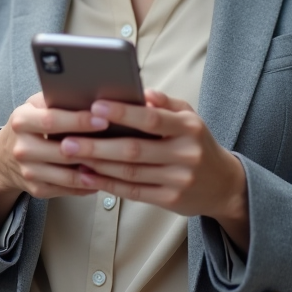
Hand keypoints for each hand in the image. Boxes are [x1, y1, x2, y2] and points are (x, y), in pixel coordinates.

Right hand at [0, 92, 103, 231]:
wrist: (4, 156)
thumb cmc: (30, 125)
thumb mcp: (35, 105)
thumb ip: (56, 99)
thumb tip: (92, 94)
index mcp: (21, 121)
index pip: (52, 121)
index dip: (79, 121)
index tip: (103, 119)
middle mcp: (22, 148)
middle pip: (62, 151)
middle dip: (92, 148)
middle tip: (119, 144)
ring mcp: (29, 172)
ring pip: (68, 175)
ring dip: (95, 171)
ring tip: (117, 164)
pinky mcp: (37, 189)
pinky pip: (68, 189)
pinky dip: (89, 184)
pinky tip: (104, 176)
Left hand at [57, 89, 250, 251]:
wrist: (224, 184)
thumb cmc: (197, 143)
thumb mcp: (189, 117)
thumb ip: (164, 103)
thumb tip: (139, 91)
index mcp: (188, 128)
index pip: (151, 118)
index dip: (122, 112)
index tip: (94, 105)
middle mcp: (185, 154)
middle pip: (134, 150)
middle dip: (97, 145)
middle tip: (67, 139)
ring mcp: (179, 180)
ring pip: (130, 173)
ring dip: (97, 165)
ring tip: (72, 156)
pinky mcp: (170, 200)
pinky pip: (133, 192)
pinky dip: (108, 184)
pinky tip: (87, 176)